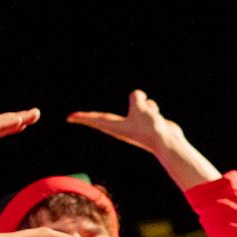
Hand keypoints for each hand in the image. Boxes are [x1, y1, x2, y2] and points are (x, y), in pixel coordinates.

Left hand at [67, 90, 219, 188]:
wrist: (167, 142)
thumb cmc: (150, 127)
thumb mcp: (140, 108)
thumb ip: (135, 98)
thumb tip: (138, 95)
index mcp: (116, 126)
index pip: (95, 120)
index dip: (82, 118)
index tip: (69, 118)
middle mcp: (123, 127)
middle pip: (103, 118)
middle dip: (91, 117)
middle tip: (75, 117)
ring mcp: (134, 125)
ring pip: (135, 105)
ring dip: (142, 105)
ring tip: (150, 116)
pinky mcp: (145, 123)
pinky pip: (147, 106)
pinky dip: (152, 108)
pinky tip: (157, 116)